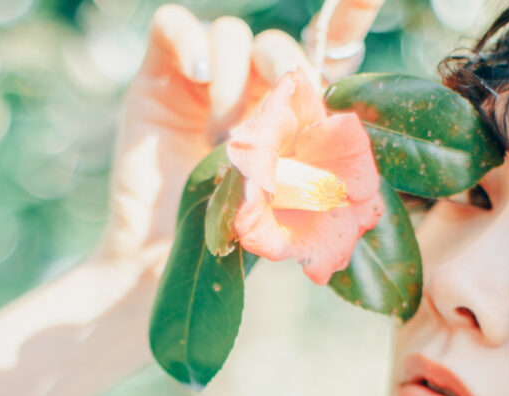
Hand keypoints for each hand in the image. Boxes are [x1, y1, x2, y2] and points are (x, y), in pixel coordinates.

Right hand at [95, 0, 386, 271]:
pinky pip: (171, 25)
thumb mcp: (286, 202)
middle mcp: (248, 87)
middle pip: (276, 44)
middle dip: (284, 70)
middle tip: (280, 114)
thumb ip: (315, 165)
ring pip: (228, 34)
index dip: (349, 14)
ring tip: (221, 140)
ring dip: (231, 83)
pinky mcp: (157, 77)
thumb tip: (351, 137)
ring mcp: (201, 80)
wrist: (160, 258)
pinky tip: (198, 75)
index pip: (325, 51)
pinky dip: (187, 40)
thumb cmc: (225, 239)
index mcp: (288, 112)